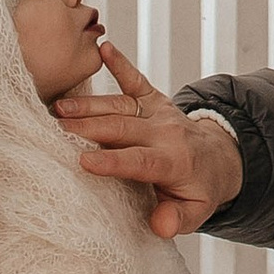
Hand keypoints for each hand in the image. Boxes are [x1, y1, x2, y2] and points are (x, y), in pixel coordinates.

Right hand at [55, 43, 240, 238]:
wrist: (219, 157)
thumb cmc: (199, 189)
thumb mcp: (196, 212)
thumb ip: (178, 219)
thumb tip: (161, 225)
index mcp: (174, 161)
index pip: (140, 161)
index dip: (113, 162)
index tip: (84, 162)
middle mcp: (165, 132)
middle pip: (123, 129)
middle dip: (89, 130)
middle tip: (55, 131)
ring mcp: (159, 112)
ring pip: (120, 106)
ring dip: (89, 105)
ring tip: (58, 108)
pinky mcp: (154, 99)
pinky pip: (136, 80)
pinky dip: (120, 63)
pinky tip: (104, 48)